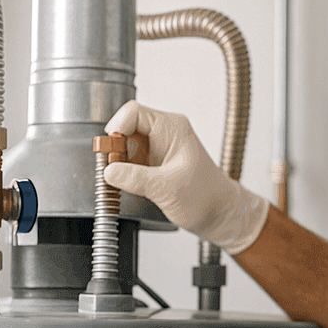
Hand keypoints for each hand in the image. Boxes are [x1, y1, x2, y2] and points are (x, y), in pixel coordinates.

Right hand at [102, 100, 268, 253]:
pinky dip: (125, 172)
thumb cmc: (206, 197)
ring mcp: (158, 148)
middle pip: (125, 129)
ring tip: (126, 181)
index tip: (110, 149)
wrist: (219, 215)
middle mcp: (164, 133)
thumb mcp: (167, 188)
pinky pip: (130, 161)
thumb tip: (108, 171)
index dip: (117, 128)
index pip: (134, 112)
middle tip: (115, 170)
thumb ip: (136, 178)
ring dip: (119, 163)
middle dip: (116, 149)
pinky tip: (130, 185)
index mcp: (172, 128)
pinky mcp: (154, 163)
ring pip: (125, 146)